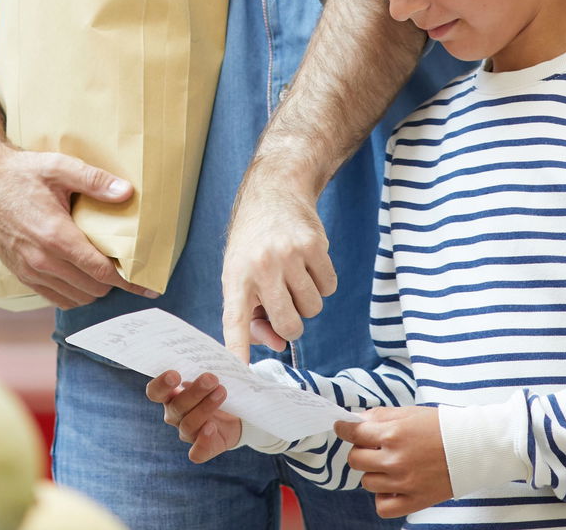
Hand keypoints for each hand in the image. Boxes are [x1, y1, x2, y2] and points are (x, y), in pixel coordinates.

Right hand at [0, 76, 151, 308]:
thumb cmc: (21, 172)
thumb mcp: (59, 167)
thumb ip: (95, 181)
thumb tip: (127, 193)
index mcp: (55, 235)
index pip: (101, 271)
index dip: (129, 281)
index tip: (149, 286)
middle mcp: (41, 260)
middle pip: (93, 288)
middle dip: (113, 283)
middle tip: (126, 268)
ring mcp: (29, 270)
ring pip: (75, 298)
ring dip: (94, 289)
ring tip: (104, 272)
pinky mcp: (20, 274)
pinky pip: (55, 298)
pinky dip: (73, 293)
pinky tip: (80, 276)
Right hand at [146, 371, 241, 462]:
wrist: (240, 412)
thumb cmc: (220, 385)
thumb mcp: (216, 371)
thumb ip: (212, 362)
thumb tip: (226, 352)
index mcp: (171, 394)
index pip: (155, 392)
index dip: (161, 385)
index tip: (175, 374)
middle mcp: (175, 414)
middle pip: (176, 407)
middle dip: (194, 392)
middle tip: (211, 378)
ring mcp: (188, 432)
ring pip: (188, 425)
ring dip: (206, 408)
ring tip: (222, 392)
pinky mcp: (204, 447)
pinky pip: (196, 453)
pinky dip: (202, 442)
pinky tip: (212, 428)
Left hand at [221, 177, 337, 361]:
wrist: (274, 192)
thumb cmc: (253, 244)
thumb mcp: (240, 275)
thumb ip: (254, 315)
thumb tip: (279, 344)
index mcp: (236, 277)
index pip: (235, 322)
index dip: (238, 350)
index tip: (239, 374)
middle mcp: (261, 267)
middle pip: (290, 326)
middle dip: (291, 323)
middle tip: (284, 302)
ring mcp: (289, 255)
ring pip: (313, 309)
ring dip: (307, 300)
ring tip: (293, 276)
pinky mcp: (315, 245)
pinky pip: (329, 287)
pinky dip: (322, 282)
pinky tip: (307, 263)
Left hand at [336, 406, 451, 518]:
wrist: (474, 447)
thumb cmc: (443, 427)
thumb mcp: (410, 413)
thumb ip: (381, 416)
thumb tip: (357, 420)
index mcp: (393, 434)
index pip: (354, 433)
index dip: (343, 428)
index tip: (341, 427)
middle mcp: (395, 459)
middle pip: (355, 460)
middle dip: (361, 451)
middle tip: (374, 448)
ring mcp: (404, 482)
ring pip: (367, 482)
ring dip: (374, 473)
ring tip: (390, 466)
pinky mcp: (415, 500)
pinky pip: (382, 507)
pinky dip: (383, 498)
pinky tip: (393, 486)